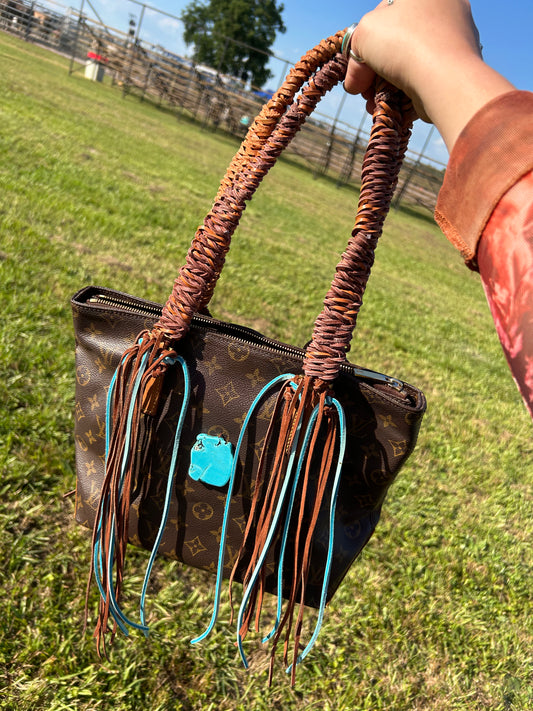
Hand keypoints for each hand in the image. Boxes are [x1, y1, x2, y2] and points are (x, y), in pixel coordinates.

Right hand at [343, 0, 513, 150]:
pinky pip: (426, 79)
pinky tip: (393, 108)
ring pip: (410, 64)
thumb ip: (354, 50)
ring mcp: (456, 40)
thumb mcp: (364, 33)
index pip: (385, 16)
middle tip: (364, 91)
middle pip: (397, 43)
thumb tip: (355, 82)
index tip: (357, 71)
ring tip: (376, 104)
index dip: (364, 45)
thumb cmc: (404, 44)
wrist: (445, 80)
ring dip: (387, 87)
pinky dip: (407, 94)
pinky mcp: (459, 69)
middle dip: (374, 71)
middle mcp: (445, 10)